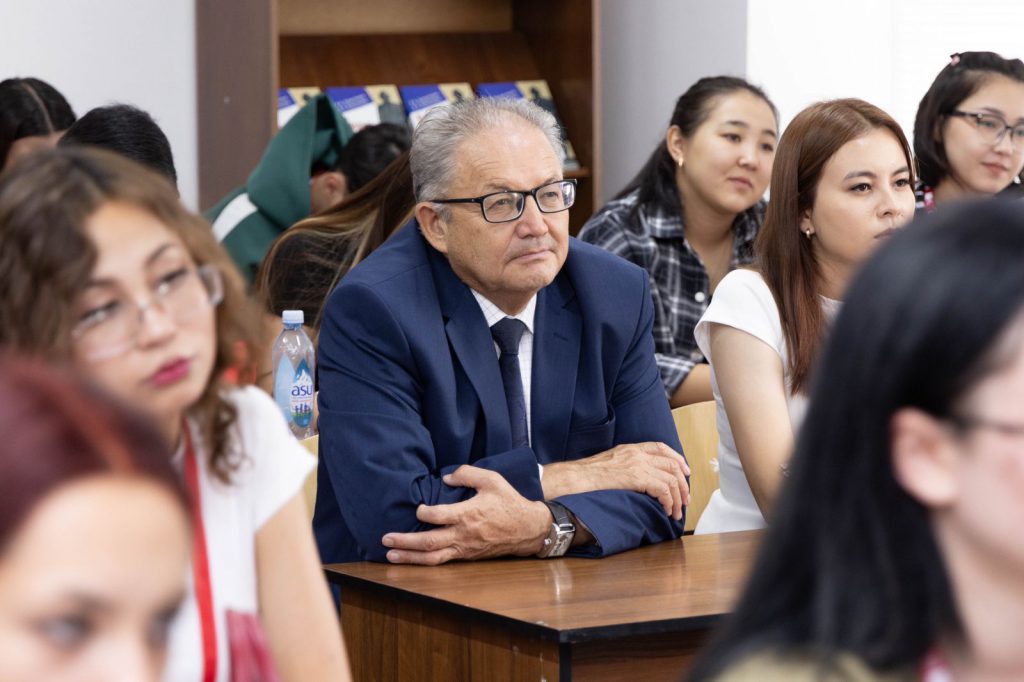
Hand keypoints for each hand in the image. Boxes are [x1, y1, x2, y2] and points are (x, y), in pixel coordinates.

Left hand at [381, 465, 550, 564]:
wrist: (528, 529)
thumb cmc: (509, 502)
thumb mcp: (492, 479)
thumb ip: (467, 474)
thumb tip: (446, 478)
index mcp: (468, 514)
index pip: (437, 516)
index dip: (423, 512)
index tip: (418, 508)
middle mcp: (463, 534)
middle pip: (428, 542)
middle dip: (405, 541)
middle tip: (385, 538)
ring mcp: (465, 548)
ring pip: (432, 557)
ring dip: (410, 557)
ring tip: (390, 556)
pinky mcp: (467, 556)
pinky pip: (443, 561)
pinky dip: (425, 562)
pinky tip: (412, 559)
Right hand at [541, 442, 689, 519]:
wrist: (575, 478)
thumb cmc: (587, 475)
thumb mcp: (609, 463)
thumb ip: (625, 465)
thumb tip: (637, 479)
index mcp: (630, 448)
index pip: (661, 448)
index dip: (677, 459)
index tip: (684, 472)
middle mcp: (637, 453)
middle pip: (671, 464)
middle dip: (682, 483)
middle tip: (685, 499)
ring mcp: (637, 464)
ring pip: (671, 478)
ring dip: (677, 497)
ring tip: (675, 511)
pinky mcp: (636, 477)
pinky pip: (663, 488)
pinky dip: (668, 500)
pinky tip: (665, 509)